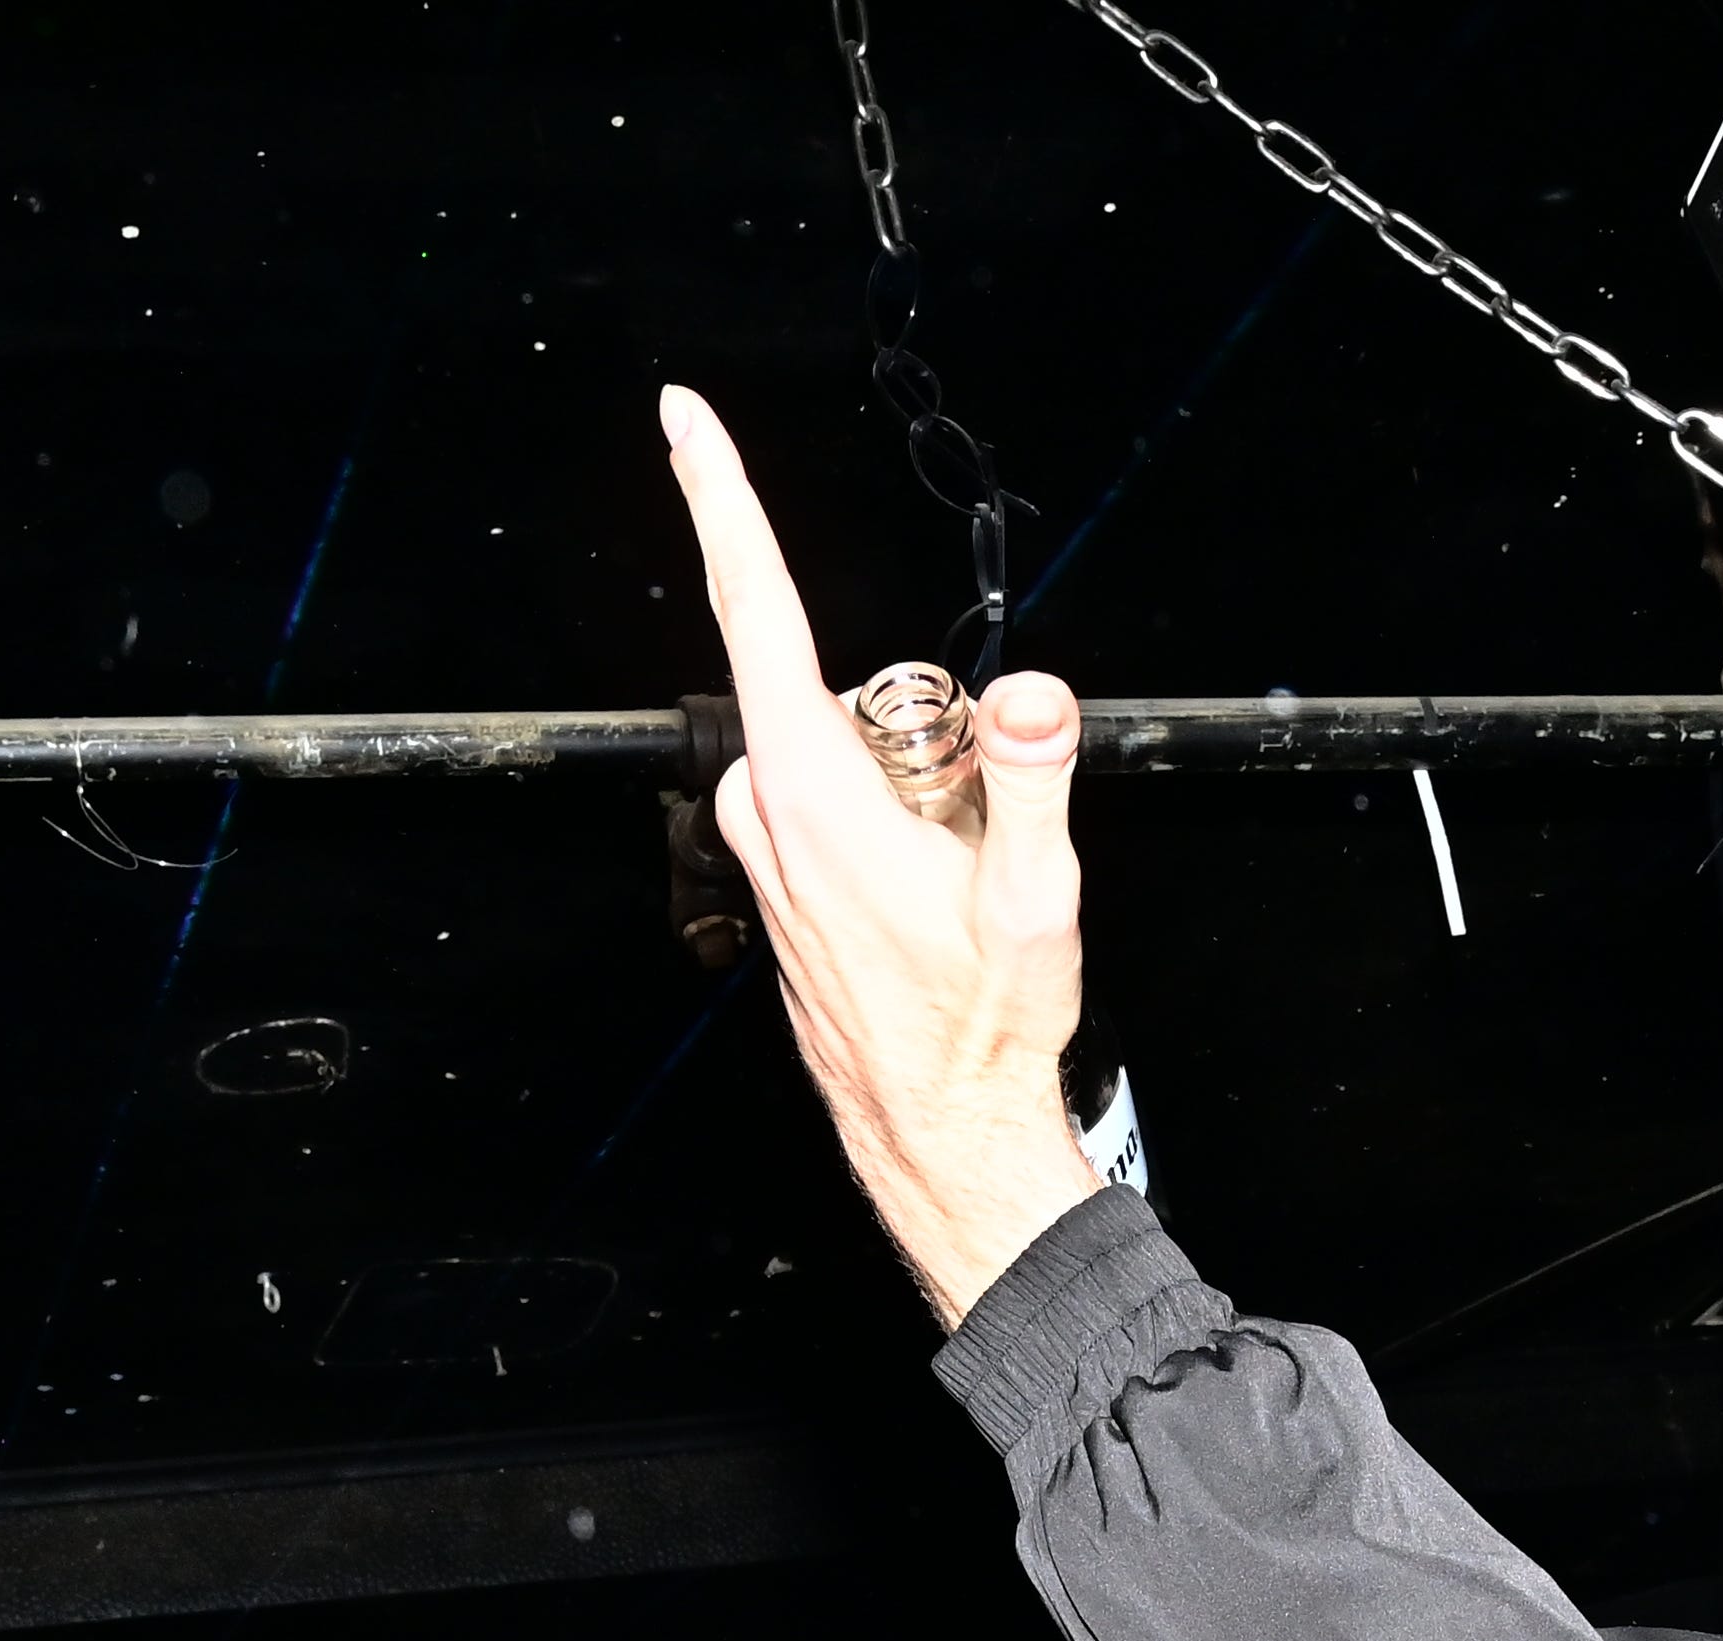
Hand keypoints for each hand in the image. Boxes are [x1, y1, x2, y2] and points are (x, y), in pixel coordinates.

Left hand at [658, 385, 1103, 1317]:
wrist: (944, 1139)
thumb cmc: (981, 1029)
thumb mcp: (1036, 896)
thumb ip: (1031, 776)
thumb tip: (1032, 696)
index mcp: (813, 792)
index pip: (757, 608)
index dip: (724, 502)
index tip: (685, 419)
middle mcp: (767, 816)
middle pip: (836, 686)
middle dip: (920, 727)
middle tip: (974, 831)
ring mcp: (766, 857)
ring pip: (841, 750)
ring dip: (912, 785)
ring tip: (957, 879)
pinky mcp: (781, 890)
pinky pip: (836, 806)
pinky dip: (894, 826)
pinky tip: (932, 905)